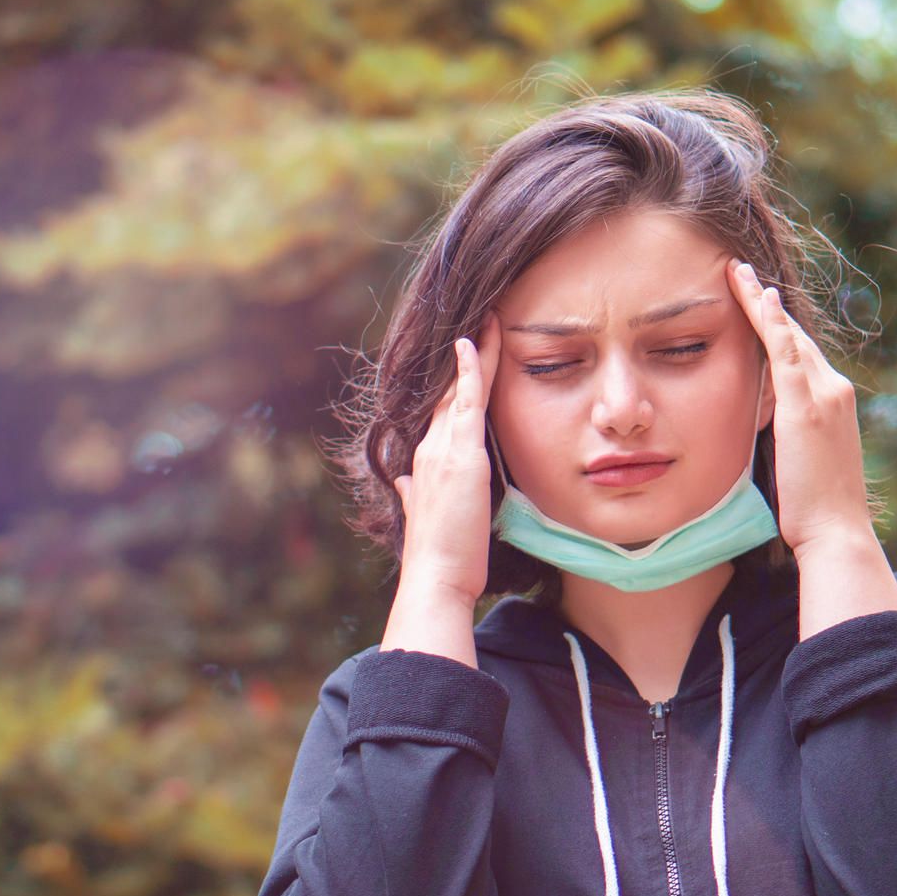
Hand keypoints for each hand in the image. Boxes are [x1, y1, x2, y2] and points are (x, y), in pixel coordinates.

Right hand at [393, 312, 503, 602]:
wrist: (435, 577)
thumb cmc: (439, 556)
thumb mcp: (425, 517)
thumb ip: (414, 495)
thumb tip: (408, 485)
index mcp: (424, 463)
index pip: (439, 412)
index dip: (451, 383)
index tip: (462, 357)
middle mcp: (428, 448)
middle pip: (446, 391)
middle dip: (463, 357)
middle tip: (478, 321)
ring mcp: (442, 448)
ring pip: (458, 388)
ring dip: (474, 352)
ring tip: (488, 318)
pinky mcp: (461, 454)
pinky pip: (467, 400)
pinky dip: (471, 369)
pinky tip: (475, 342)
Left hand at [727, 259, 873, 557]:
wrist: (836, 531)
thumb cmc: (813, 510)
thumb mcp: (799, 461)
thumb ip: (785, 433)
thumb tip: (760, 422)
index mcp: (833, 405)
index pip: (800, 356)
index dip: (778, 328)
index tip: (758, 303)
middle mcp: (836, 391)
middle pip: (796, 337)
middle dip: (767, 305)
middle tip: (742, 274)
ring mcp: (826, 396)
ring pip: (789, 337)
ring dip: (762, 302)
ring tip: (737, 274)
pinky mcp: (808, 406)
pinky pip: (786, 353)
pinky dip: (772, 322)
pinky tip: (758, 297)